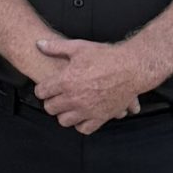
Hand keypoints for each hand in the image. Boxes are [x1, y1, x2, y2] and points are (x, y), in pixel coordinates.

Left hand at [32, 37, 151, 134]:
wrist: (133, 68)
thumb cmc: (106, 56)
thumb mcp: (79, 47)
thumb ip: (56, 47)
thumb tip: (39, 44)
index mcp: (66, 81)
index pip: (41, 92)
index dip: (42, 89)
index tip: (46, 87)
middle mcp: (74, 98)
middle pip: (50, 108)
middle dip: (51, 102)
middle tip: (57, 97)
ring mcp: (87, 110)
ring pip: (64, 121)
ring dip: (64, 114)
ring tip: (69, 106)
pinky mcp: (101, 117)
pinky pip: (84, 129)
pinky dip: (81, 124)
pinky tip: (82, 115)